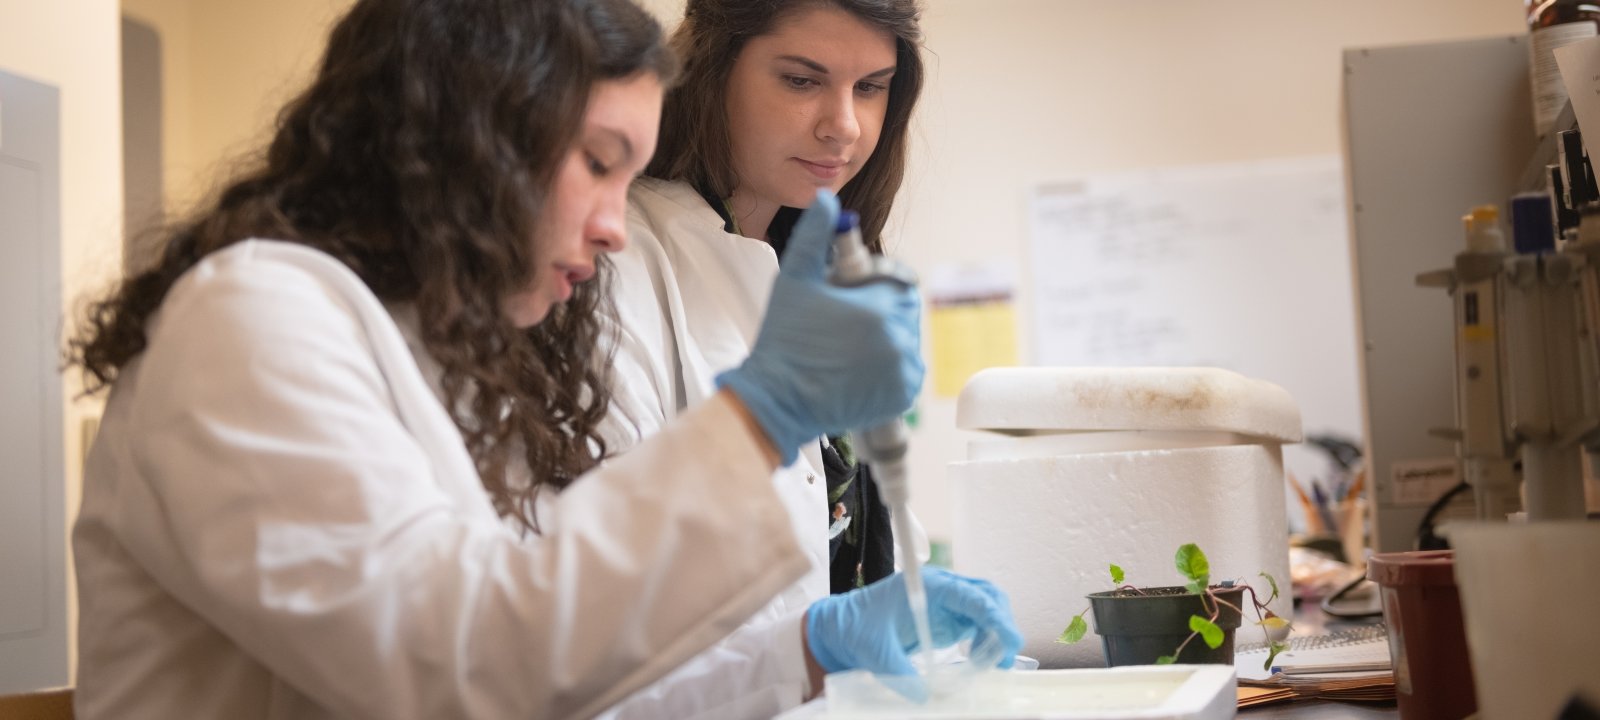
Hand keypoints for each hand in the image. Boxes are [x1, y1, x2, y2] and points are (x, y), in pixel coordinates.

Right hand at [716, 190, 922, 464]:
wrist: (779, 398)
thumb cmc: (784, 339)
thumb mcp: (794, 280)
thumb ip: (814, 235)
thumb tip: (827, 199)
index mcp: (878, 309)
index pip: (898, 282)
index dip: (876, 284)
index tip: (853, 294)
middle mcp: (898, 341)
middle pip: (905, 310)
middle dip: (882, 310)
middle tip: (848, 321)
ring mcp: (902, 372)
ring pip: (907, 339)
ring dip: (887, 337)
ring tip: (850, 345)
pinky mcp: (901, 396)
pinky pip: (907, 370)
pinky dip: (891, 366)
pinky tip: (859, 366)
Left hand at [804, 567, 1023, 700]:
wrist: (840, 628)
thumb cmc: (855, 628)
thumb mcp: (876, 652)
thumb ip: (901, 674)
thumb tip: (925, 697)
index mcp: (927, 585)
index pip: (972, 595)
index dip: (995, 616)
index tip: (1010, 640)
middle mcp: (941, 589)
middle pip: (987, 596)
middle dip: (1002, 624)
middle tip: (1005, 659)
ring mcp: (945, 603)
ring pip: (985, 610)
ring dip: (995, 634)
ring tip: (993, 664)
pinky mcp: (944, 619)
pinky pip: (975, 625)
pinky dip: (984, 641)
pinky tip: (979, 661)